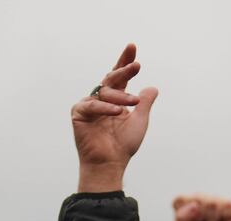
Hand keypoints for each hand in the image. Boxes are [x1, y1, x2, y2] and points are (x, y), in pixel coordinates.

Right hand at [70, 44, 157, 191]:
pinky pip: (92, 105)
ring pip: (105, 92)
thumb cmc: (124, 145)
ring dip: (121, 96)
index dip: (125, 61)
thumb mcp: (140, 121)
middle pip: (112, 78)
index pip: (120, 76)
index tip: (132, 47)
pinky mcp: (79, 114)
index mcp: (115, 99)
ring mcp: (89, 105)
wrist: (110, 163)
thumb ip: (144, 103)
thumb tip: (152, 87)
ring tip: (133, 102)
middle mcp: (101, 99)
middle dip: (124, 70)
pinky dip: (105, 108)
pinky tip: (118, 112)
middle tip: (136, 65)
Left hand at [172, 195, 230, 220]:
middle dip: (200, 216)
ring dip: (212, 217)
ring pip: (213, 202)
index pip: (181, 199)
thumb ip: (180, 217)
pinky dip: (225, 215)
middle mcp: (200, 199)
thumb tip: (196, 205)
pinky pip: (229, 204)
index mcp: (185, 203)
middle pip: (198, 198)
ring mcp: (216, 201)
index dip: (185, 214)